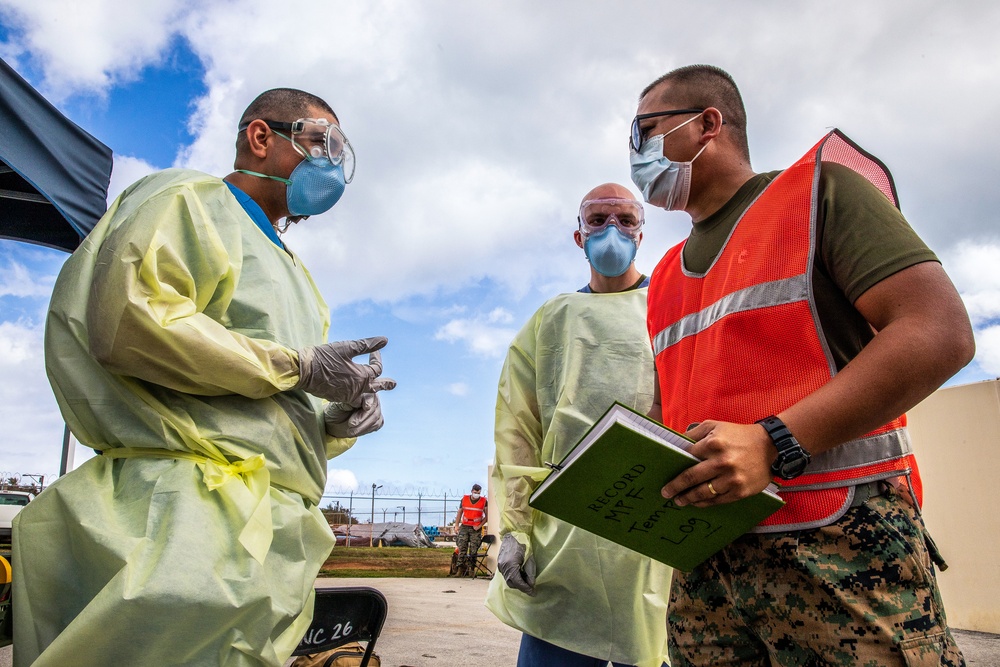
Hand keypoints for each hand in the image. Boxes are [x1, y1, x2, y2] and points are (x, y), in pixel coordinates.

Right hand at [296, 337, 392, 403]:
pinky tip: (356, 391)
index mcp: (362, 376)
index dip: (377, 358)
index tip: (376, 351)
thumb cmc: (325, 356)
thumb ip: (367, 345)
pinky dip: (358, 395)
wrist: (304, 371)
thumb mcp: (347, 347)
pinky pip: (353, 399)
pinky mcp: (338, 398)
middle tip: (393, 384)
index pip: (377, 369)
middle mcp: (357, 389)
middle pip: (376, 387)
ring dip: (370, 391)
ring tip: (375, 389)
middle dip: (385, 384)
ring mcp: (347, 396)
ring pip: (364, 395)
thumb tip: (385, 340)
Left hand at [324, 383, 395, 437]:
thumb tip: (358, 401)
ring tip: (350, 431)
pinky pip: (376, 425)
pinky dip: (365, 430)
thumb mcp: (338, 404)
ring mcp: (375, 410)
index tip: (366, 407)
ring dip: (362, 427)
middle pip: (374, 409)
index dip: (369, 402)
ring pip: (375, 419)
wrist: (334, 422)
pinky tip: (356, 432)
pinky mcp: (376, 420)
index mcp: (363, 391)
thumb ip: (349, 400)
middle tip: (351, 424)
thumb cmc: (335, 410)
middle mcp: (372, 399)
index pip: (370, 396)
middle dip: (362, 418)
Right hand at [497, 533, 535, 594]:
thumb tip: (531, 584)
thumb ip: (530, 573)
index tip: (533, 593)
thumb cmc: (523, 544)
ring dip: (517, 582)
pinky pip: (506, 575)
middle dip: (521, 586)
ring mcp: (500, 566)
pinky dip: (513, 577)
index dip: (526, 589)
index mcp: (510, 565)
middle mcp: (503, 567)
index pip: (518, 583)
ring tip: (526, 579)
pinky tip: (520, 574)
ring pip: (509, 580)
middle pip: (512, 583)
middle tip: (531, 587)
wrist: (513, 534)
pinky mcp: (500, 564)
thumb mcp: (530, 559)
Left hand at [660, 420, 774, 507]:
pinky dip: (705, 502)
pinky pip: (718, 500)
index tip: (665, 473)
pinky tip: (697, 503)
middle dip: (675, 487)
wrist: (770, 446)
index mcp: (713, 444)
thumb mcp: (715, 426)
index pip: (687, 457)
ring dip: (688, 498)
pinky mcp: (740, 491)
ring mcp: (731, 478)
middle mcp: (721, 462)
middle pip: (691, 478)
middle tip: (666, 493)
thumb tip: (677, 443)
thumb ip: (695, 433)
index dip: (675, 465)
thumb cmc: (739, 435)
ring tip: (679, 500)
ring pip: (703, 492)